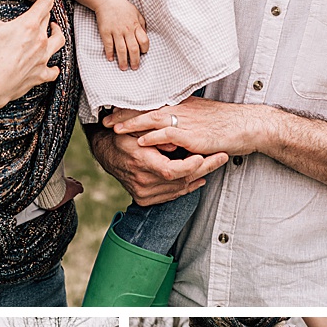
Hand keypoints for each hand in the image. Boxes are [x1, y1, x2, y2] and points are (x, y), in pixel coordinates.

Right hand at [0, 0, 63, 102]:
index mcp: (29, 25)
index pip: (45, 3)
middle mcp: (40, 40)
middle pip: (49, 20)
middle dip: (47, 12)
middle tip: (43, 8)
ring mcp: (42, 59)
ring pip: (58, 42)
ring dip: (57, 34)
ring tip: (54, 29)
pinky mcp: (39, 75)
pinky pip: (53, 71)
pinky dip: (54, 67)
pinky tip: (53, 66)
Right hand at [85, 121, 226, 205]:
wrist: (106, 152)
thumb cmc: (123, 135)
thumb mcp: (136, 128)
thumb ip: (157, 136)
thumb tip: (175, 145)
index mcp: (139, 161)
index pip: (170, 170)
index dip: (189, 166)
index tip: (203, 156)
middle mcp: (141, 180)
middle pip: (179, 180)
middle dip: (204, 168)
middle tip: (221, 157)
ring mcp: (142, 192)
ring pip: (178, 189)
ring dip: (198, 177)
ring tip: (214, 164)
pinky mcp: (144, 199)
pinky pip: (171, 196)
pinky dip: (186, 188)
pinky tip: (198, 179)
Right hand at [94, 0, 149, 70]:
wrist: (108, 0)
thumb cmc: (123, 7)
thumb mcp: (137, 13)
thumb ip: (142, 25)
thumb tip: (145, 35)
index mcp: (136, 26)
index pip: (144, 41)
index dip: (144, 49)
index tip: (142, 54)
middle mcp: (127, 30)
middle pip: (133, 48)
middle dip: (135, 60)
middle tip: (134, 67)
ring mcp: (116, 31)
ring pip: (121, 49)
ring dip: (123, 60)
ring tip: (123, 68)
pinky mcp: (106, 32)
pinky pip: (108, 45)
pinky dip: (110, 53)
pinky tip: (111, 59)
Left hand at [105, 96, 265, 158]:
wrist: (247, 126)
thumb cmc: (226, 125)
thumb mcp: (201, 119)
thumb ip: (182, 121)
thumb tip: (166, 131)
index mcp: (182, 106)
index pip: (151, 104)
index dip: (131, 107)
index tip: (113, 110)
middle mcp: (182, 111)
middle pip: (147, 109)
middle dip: (124, 114)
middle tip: (105, 118)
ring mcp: (187, 122)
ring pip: (154, 119)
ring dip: (132, 124)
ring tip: (114, 129)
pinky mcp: (194, 136)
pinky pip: (170, 135)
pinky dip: (153, 137)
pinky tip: (141, 142)